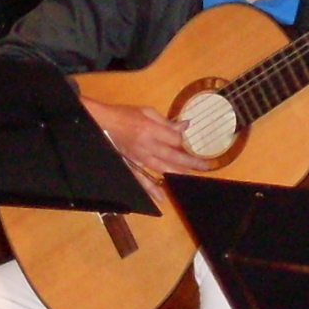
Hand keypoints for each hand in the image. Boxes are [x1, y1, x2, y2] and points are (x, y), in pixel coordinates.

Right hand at [81, 94, 207, 203]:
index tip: (186, 142)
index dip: (183, 141)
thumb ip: (166, 121)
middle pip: (173, 156)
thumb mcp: (147, 111)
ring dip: (178, 174)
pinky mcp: (131, 165)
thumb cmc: (125, 114)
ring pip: (162, 168)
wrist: (102, 122)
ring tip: (191, 179)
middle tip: (206, 167)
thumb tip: (185, 126)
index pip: (174, 139)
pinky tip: (161, 198)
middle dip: (191, 162)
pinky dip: (151, 189)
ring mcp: (138, 158)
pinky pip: (141, 179)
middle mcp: (147, 146)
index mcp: (151, 129)